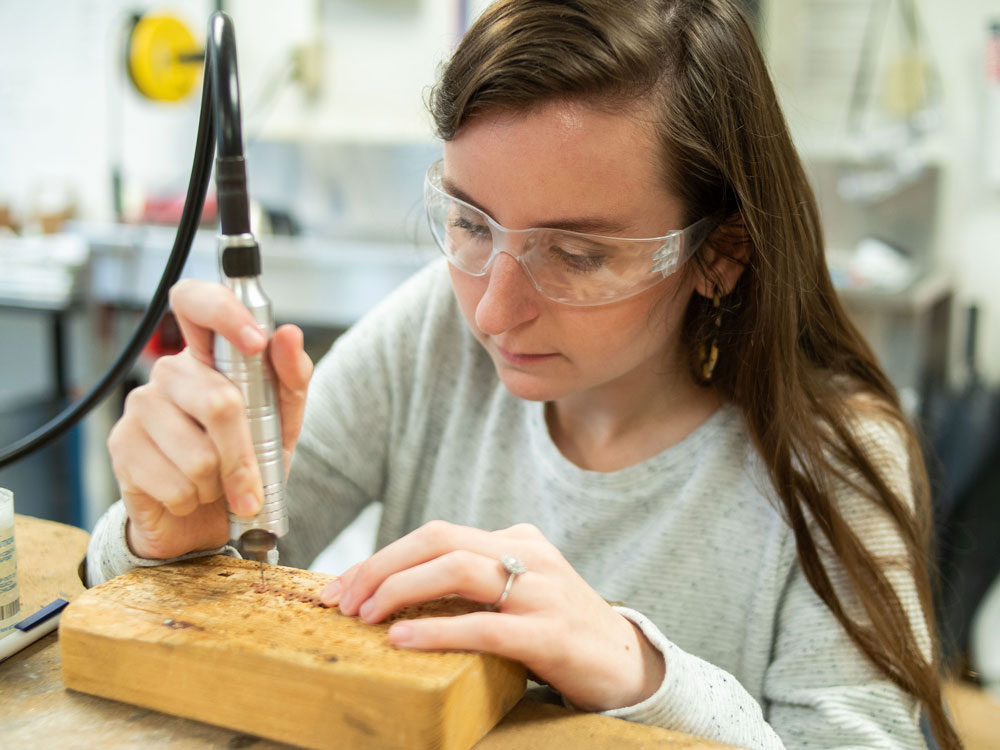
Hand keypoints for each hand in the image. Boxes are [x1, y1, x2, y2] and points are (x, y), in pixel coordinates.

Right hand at [106, 279, 312, 559]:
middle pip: (218, 403)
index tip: (255, 343)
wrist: (206, 521)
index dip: (223, 312)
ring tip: (213, 484)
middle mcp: (170, 372)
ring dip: (219, 483)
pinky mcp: (121, 445)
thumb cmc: (246, 461)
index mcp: (207, 355)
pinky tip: (188, 495)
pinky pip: (175, 484)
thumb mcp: (283, 421)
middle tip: (252, 484)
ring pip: (198, 454)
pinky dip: (194, 501)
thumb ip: (291, 378)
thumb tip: (289, 334)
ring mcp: (140, 405)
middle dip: (245, 455)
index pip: (196, 302)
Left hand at [320, 521, 664, 711]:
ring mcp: (542, 592)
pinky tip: (403, 641)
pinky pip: (485, 625)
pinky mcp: (551, 634)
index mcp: (516, 540)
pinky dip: (438, 630)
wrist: (628, 663)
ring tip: (364, 615)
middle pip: (439, 540)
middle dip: (381, 566)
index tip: (343, 585)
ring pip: (458, 570)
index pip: (436, 535)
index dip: (383, 556)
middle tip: (342, 598)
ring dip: (400, 589)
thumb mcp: (517, 592)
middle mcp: (529, 554)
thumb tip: (393, 592)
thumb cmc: (557, 629)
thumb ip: (471, 583)